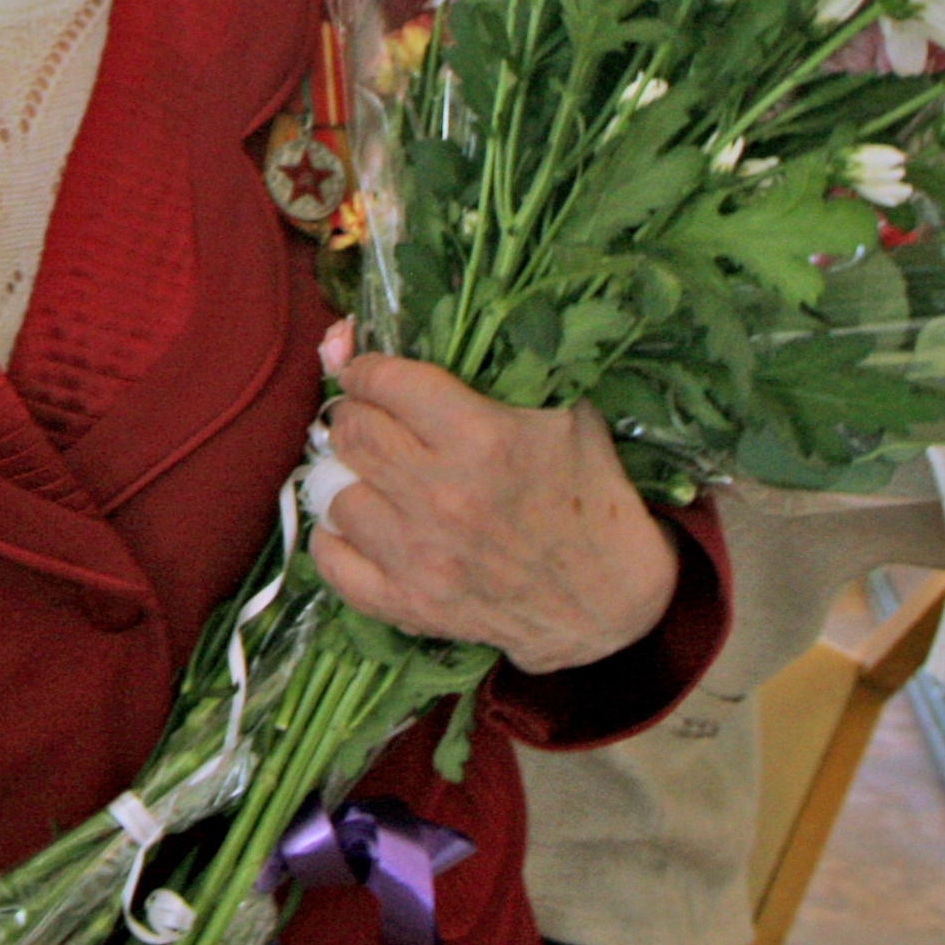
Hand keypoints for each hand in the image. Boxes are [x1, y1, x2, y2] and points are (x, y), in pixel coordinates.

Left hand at [310, 327, 677, 677]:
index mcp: (482, 438)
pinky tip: (358, 527)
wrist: (612, 603)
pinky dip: (336, 541)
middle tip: (371, 420)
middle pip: (353, 432)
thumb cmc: (590, 497)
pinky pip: (332, 562)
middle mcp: (442, 495)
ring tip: (375, 476)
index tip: (367, 375)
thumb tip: (364, 340)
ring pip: (336, 495)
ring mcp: (420, 555)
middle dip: (355, 416)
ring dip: (351, 479)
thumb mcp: (562, 415)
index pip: (384, 381)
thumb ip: (482, 373)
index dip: (367, 370)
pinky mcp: (410, 604)